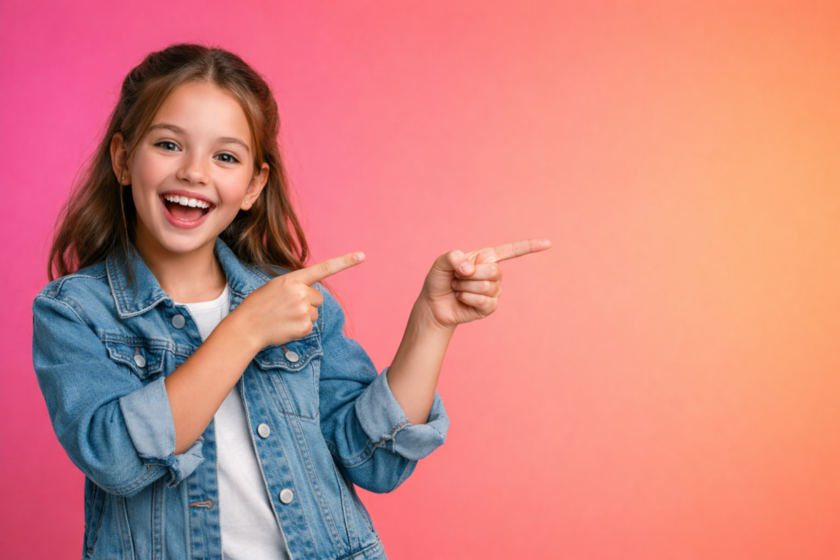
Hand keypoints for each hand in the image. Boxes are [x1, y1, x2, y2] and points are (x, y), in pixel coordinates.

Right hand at [235, 252, 364, 348]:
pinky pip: (310, 327)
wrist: (246, 327)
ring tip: (283, 317)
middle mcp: (301, 293)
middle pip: (318, 298)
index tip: (362, 255)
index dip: (345, 262)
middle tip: (286, 307)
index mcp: (293, 279)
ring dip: (302, 316)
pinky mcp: (304, 327)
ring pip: (314, 313)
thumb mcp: (276, 287)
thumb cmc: (259, 305)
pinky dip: (300, 329)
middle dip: (307, 302)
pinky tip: (285, 327)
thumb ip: (297, 285)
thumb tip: (314, 294)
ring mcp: (303, 311)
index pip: (323, 268)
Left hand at [419, 239, 550, 328]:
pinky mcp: (489, 307)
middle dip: (470, 275)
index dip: (529, 246)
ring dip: (465, 288)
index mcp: (486, 257)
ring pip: (487, 287)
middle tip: (457, 278)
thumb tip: (470, 268)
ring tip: (458, 288)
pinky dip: (467, 299)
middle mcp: (493, 273)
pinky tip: (462, 299)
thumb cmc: (439, 280)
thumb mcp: (441, 263)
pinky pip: (484, 301)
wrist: (434, 304)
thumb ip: (453, 257)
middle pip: (494, 271)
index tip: (548, 243)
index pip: (511, 250)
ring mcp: (493, 291)